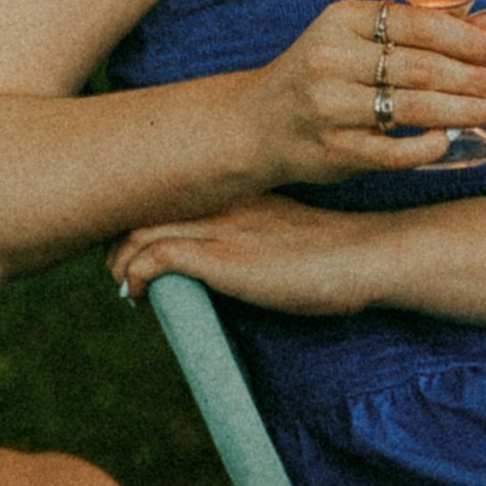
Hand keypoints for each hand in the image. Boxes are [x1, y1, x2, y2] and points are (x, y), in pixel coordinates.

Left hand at [108, 189, 382, 312]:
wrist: (369, 256)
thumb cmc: (337, 255)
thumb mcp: (282, 236)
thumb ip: (250, 240)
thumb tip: (223, 270)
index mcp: (235, 190)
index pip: (166, 190)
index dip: (138, 219)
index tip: (133, 250)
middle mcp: (220, 200)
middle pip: (141, 205)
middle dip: (117, 241)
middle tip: (119, 273)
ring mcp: (220, 226)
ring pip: (138, 230)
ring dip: (119, 262)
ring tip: (126, 288)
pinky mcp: (223, 257)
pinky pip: (155, 257)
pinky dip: (135, 276)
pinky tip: (138, 296)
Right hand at [243, 0, 485, 184]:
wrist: (255, 125)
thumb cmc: (321, 75)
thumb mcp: (359, 39)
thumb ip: (422, 30)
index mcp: (341, 20)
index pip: (418, 23)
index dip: (467, 39)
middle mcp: (331, 59)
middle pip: (422, 67)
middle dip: (476, 78)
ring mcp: (330, 107)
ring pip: (414, 108)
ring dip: (466, 111)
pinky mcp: (332, 150)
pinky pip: (394, 151)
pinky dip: (429, 146)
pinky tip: (453, 139)